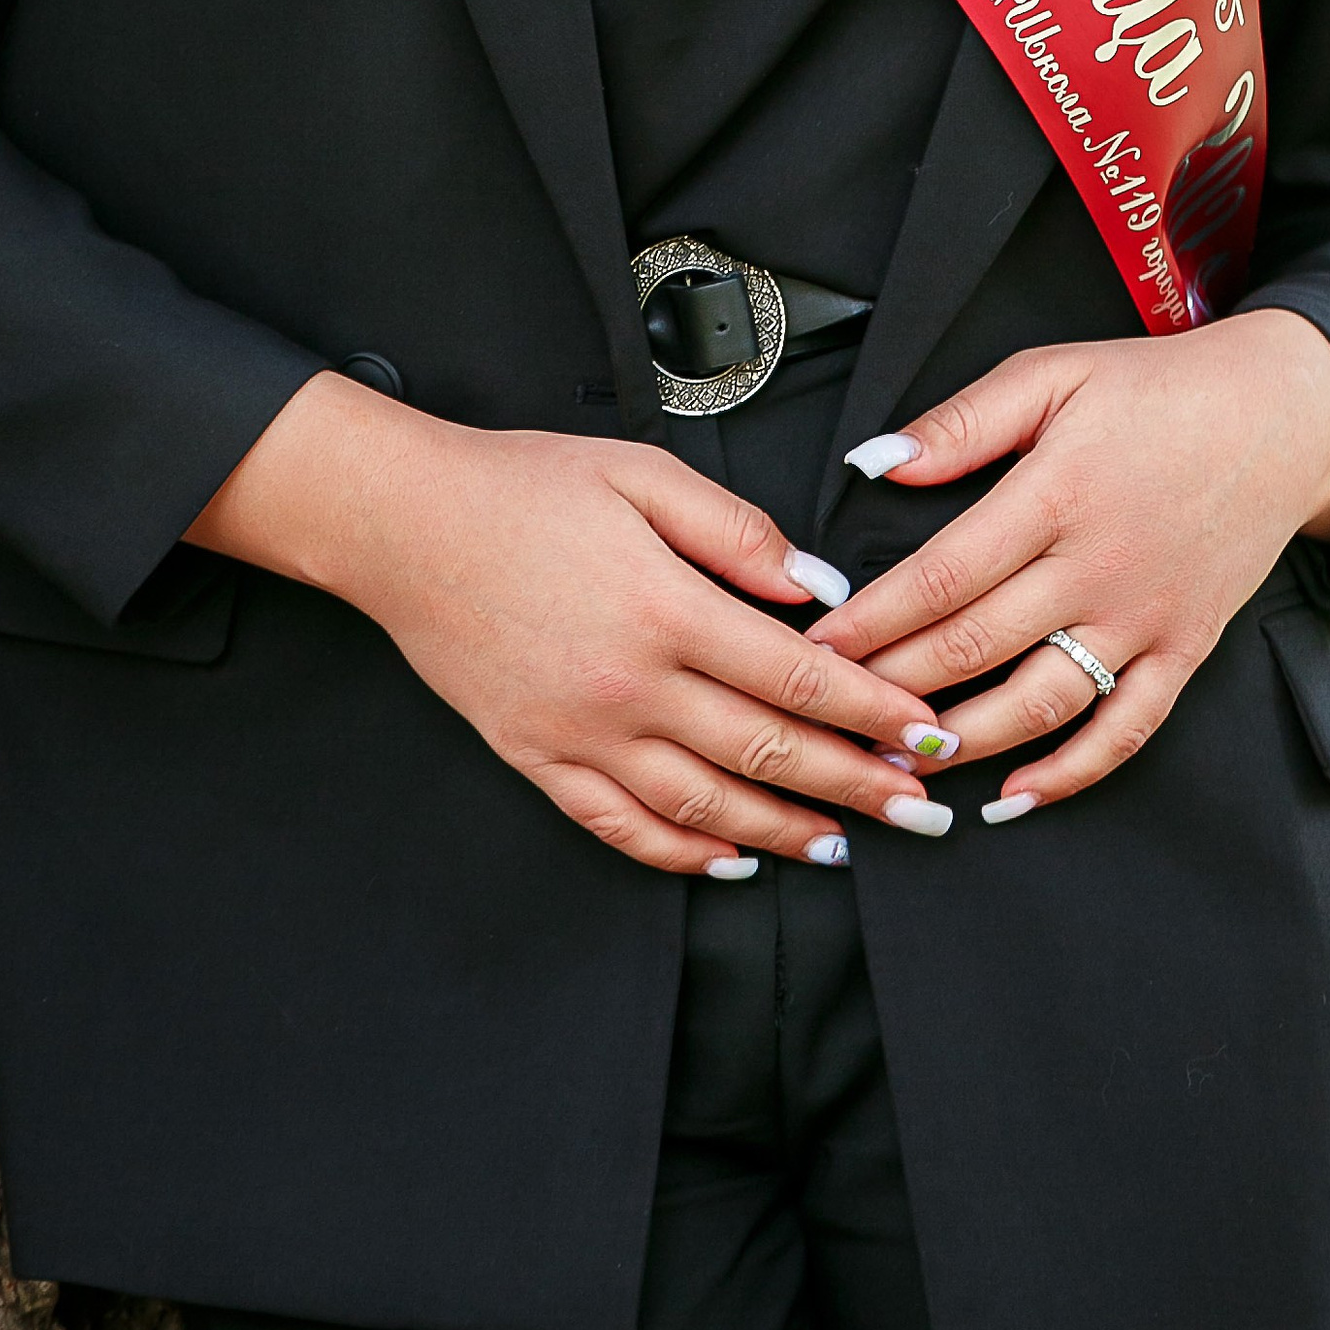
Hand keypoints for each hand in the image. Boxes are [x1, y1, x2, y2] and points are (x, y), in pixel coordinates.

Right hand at [186, 372, 951, 873]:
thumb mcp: (640, 471)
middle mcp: (628, 685)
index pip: (796, 677)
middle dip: (855, 785)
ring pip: (703, 806)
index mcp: (663, 607)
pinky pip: (622, 827)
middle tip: (920, 809)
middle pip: (766, 753)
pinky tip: (731, 858)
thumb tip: (815, 586)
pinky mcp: (539, 758)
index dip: (871, 711)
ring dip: (785, 831)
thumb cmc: (519, 486)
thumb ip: (735, 529)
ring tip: (845, 843)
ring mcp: (580, 733)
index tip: (926, 731)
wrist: (403, 524)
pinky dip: (683, 852)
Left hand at [802, 313, 1329, 819]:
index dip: (875, 620)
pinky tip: (1014, 799)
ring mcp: (1145, 618)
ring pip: (1041, 703)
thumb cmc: (1155, 390)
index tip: (818, 647)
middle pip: (979, 646)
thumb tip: (874, 461)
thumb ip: (962, 422)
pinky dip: (1070, 775)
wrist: (1282, 416)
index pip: (944, 574)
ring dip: (965, 743)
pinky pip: (1125, 730)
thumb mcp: (1053, 374)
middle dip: (896, 688)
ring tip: (902, 761)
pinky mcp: (1183, 650)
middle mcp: (1098, 567)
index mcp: (1056, 493)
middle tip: (835, 716)